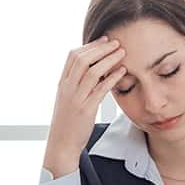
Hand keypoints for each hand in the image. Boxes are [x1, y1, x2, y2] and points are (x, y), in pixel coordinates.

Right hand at [42, 35, 125, 177]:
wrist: (61, 144)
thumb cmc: (68, 122)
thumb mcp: (68, 99)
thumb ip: (77, 84)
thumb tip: (92, 70)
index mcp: (63, 83)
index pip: (73, 56)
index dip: (90, 46)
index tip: (104, 40)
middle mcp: (67, 88)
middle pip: (83, 59)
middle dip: (101, 48)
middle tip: (116, 42)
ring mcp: (76, 98)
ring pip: (92, 72)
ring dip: (109, 59)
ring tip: (122, 53)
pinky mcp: (86, 110)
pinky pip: (100, 89)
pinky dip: (112, 78)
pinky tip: (122, 71)